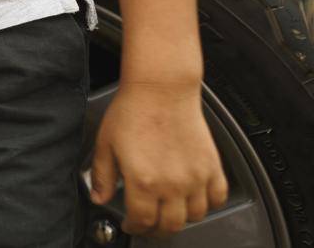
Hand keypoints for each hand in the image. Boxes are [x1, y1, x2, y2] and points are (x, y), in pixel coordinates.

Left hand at [89, 79, 229, 235]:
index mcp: (144, 181)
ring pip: (195, 216)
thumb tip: (98, 197)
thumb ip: (102, 176)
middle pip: (171, 225)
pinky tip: (194, 198)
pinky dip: (208, 203)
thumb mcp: (105, 144)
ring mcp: (196, 177)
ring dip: (182, 218)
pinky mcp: (212, 166)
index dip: (134, 228)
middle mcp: (173, 184)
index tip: (130, 225)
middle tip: (149, 223)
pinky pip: (217, 197)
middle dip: (157, 229)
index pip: (142, 221)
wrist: (161, 89)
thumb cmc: (133, 111)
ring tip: (169, 210)